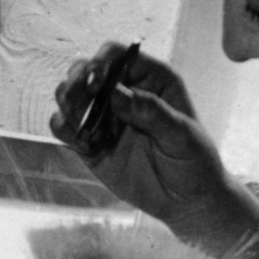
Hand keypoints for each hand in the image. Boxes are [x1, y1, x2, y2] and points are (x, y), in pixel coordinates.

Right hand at [50, 43, 258, 258]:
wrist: (188, 202)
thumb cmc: (195, 163)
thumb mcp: (183, 137)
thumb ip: (152, 113)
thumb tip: (117, 93)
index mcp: (151, 80)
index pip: (117, 55)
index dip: (102, 63)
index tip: (96, 85)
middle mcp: (123, 91)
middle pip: (85, 70)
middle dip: (76, 83)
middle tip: (79, 105)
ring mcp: (104, 115)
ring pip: (69, 93)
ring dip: (67, 104)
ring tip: (80, 125)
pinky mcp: (89, 139)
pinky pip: (64, 125)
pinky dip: (63, 129)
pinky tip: (80, 143)